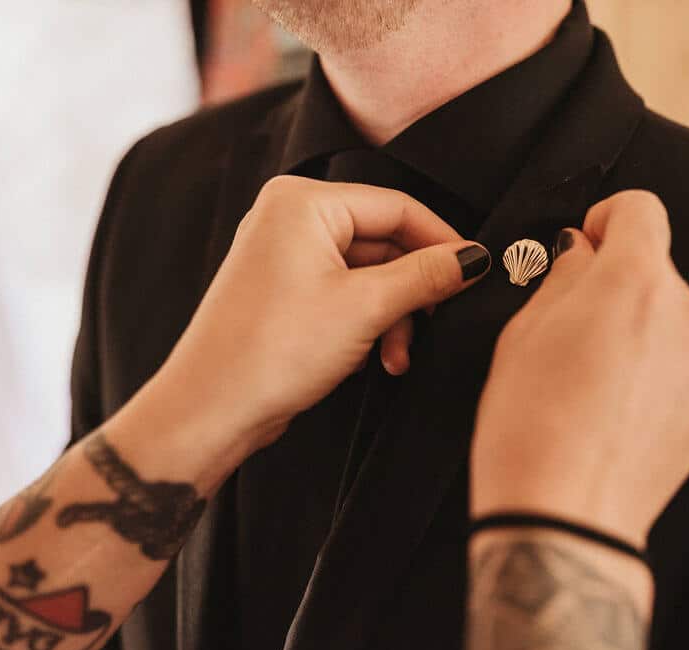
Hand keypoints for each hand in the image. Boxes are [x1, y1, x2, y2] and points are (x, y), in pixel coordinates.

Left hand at [142, 176, 490, 468]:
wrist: (211, 409)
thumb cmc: (275, 350)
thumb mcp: (366, 307)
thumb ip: (426, 275)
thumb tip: (474, 256)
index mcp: (304, 202)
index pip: (397, 207)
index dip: (442, 240)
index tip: (477, 272)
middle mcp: (290, 218)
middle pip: (384, 242)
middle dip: (412, 292)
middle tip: (437, 325)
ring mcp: (286, 256)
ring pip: (369, 274)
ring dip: (393, 317)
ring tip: (396, 359)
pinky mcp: (286, 292)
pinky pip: (345, 294)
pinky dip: (367, 325)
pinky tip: (371, 361)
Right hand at [471, 191, 688, 545]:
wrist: (566, 517)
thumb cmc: (531, 425)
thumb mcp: (522, 332)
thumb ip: (563, 276)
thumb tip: (582, 254)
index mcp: (638, 281)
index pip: (642, 208)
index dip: (609, 219)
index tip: (589, 246)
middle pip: (656, 272)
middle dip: (617, 287)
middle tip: (570, 330)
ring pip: (670, 323)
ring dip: (638, 334)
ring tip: (591, 382)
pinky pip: (682, 370)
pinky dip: (653, 376)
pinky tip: (613, 412)